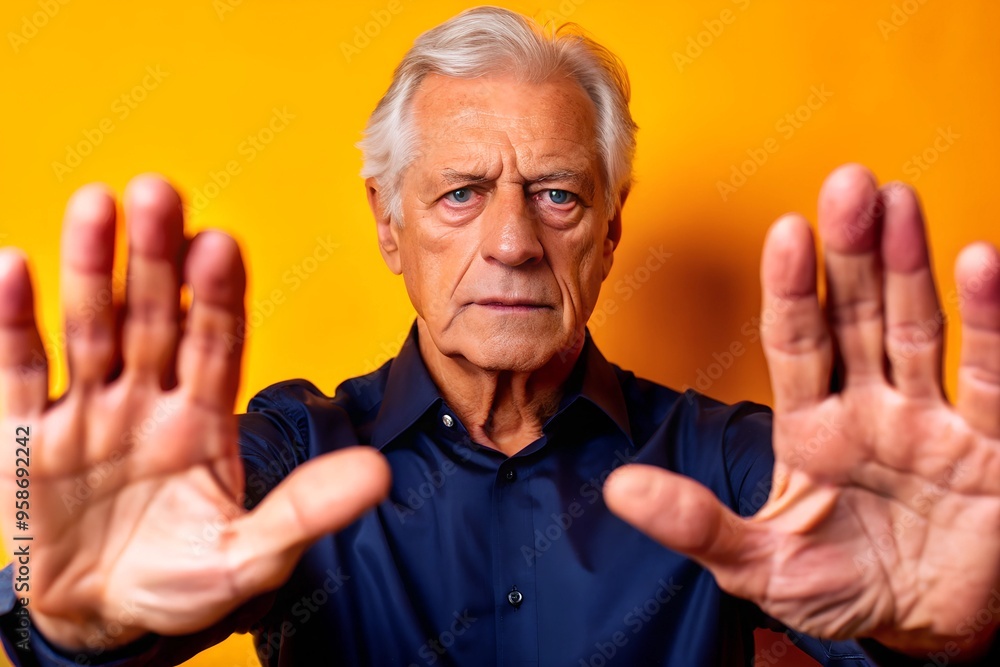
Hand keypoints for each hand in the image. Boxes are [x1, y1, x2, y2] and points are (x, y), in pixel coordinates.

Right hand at [0, 177, 389, 650]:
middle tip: (160, 191)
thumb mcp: (250, 556)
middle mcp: (150, 399)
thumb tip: (378, 473)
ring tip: (95, 204)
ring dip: (89, 268)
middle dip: (155, 257)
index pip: (218, 342)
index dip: (218, 295)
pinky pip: (20, 372)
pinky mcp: (28, 436)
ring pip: (90, 327)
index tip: (221, 243)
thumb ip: (306, 510)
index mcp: (206, 418)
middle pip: (155, 316)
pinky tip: (13, 267)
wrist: (103, 620)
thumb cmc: (182, 582)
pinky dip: (13, 323)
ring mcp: (90, 411)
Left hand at [605, 164, 999, 655]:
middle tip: (847, 183)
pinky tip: (982, 263)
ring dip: (909, 264)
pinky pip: (992, 379)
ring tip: (898, 201)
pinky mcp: (990, 446)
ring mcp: (929, 420)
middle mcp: (867, 408)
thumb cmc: (837, 585)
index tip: (785, 232)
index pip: (795, 345)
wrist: (919, 625)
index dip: (790, 290)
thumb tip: (620, 489)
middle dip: (850, 253)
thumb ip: (696, 524)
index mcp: (809, 428)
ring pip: (916, 329)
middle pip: (855, 317)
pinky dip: (991, 324)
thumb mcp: (757, 563)